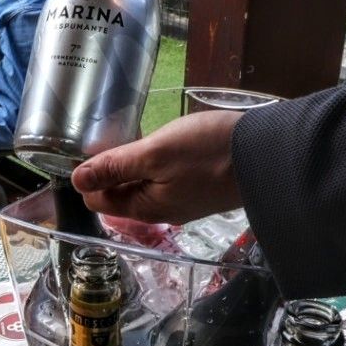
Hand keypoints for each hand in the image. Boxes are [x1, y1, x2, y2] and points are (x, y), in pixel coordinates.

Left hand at [71, 111, 243, 222]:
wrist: (269, 153)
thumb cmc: (209, 152)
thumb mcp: (155, 154)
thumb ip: (115, 166)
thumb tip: (76, 180)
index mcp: (146, 208)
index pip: (98, 200)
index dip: (88, 175)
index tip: (88, 145)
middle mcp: (162, 211)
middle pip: (121, 194)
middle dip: (110, 170)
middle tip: (110, 134)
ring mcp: (183, 200)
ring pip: (143, 186)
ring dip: (133, 165)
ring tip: (132, 134)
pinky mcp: (199, 188)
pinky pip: (164, 180)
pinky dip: (155, 164)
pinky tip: (160, 144)